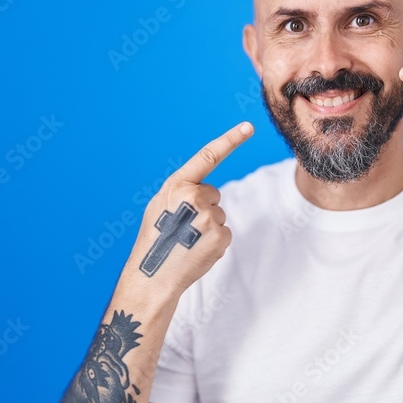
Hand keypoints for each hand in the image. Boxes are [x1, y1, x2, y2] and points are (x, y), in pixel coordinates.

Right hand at [127, 121, 253, 294]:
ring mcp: (208, 217)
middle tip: (183, 227)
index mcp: (177, 185)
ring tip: (187, 242)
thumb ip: (182, 192)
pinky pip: (224, 232)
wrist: (154, 276)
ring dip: (207, 227)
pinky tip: (197, 251)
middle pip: (213, 194)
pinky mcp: (220, 236)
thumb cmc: (155, 239)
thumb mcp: (160, 206)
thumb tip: (207, 192)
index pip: (207, 156)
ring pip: (219, 215)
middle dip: (203, 207)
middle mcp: (194, 197)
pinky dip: (214, 242)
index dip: (230, 140)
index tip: (248, 127)